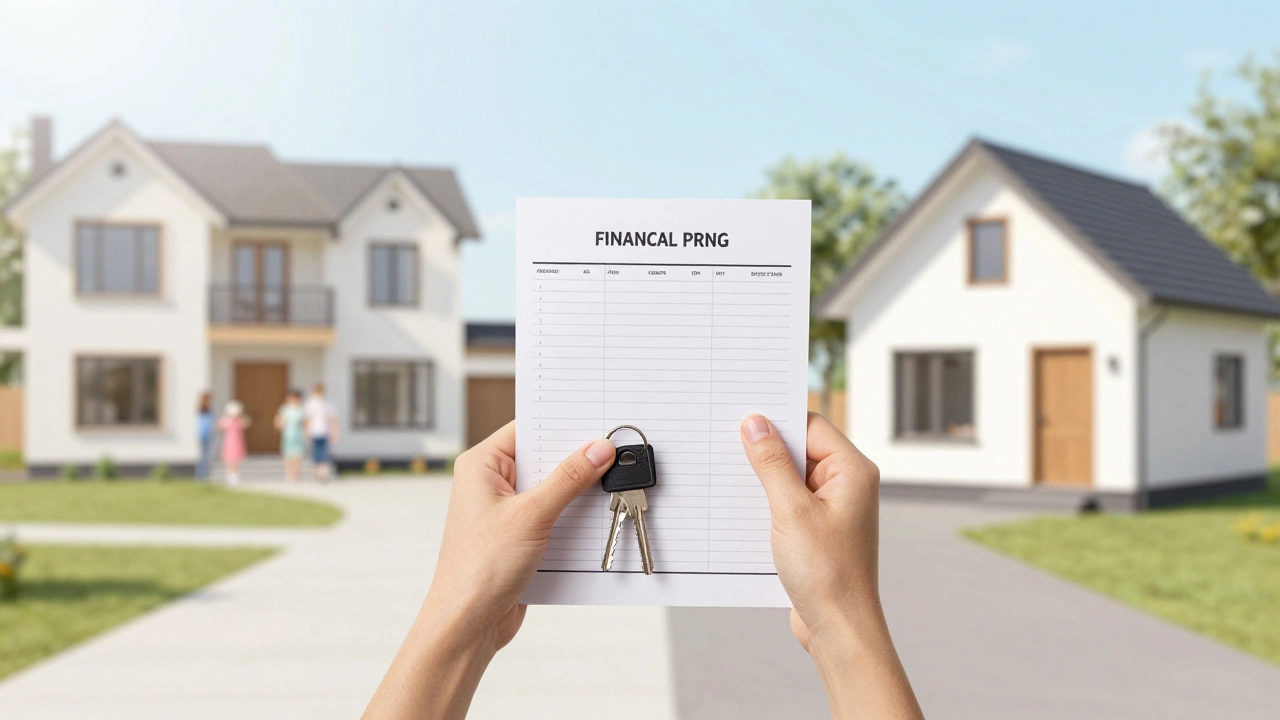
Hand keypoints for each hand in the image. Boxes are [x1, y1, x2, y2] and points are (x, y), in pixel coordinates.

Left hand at [424, 421, 615, 650]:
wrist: (468, 624)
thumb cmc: (480, 569)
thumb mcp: (532, 515)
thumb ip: (568, 479)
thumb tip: (597, 450)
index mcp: (482, 465)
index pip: (528, 429)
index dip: (563, 425)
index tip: (598, 423)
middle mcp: (491, 483)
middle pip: (543, 458)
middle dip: (577, 459)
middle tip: (613, 454)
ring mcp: (506, 510)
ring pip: (552, 488)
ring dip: (578, 492)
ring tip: (611, 484)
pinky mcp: (519, 535)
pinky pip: (553, 515)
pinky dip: (573, 516)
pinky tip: (597, 518)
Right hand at [739, 412, 921, 718]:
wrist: (838, 628)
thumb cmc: (828, 575)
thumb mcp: (791, 511)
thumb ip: (771, 463)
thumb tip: (755, 424)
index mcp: (852, 470)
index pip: (810, 424)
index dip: (776, 420)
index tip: (742, 418)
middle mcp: (846, 484)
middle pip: (800, 447)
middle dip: (765, 449)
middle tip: (730, 446)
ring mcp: (833, 507)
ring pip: (790, 475)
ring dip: (764, 478)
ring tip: (735, 482)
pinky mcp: (817, 528)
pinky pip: (789, 500)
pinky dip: (768, 501)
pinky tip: (745, 509)